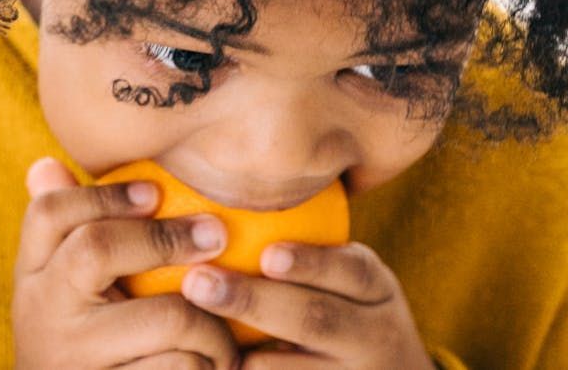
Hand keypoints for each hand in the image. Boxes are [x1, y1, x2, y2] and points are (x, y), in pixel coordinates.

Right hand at [12, 157, 241, 369]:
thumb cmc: (79, 349)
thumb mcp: (58, 296)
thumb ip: (62, 236)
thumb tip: (47, 164)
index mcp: (31, 279)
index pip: (48, 213)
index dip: (104, 193)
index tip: (156, 191)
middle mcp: (42, 314)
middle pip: (97, 247)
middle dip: (167, 237)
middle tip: (218, 234)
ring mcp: (76, 359)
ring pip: (166, 317)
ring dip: (212, 324)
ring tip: (225, 331)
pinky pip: (183, 367)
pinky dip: (210, 365)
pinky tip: (214, 366)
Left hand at [179, 240, 435, 369]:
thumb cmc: (338, 310)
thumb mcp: (342, 282)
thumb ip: (295, 252)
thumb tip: (209, 213)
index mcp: (375, 291)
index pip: (351, 270)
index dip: (311, 263)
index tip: (268, 256)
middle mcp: (374, 335)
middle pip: (315, 319)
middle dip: (253, 300)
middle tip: (198, 283)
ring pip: (292, 367)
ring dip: (242, 350)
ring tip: (192, 330)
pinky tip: (208, 361)